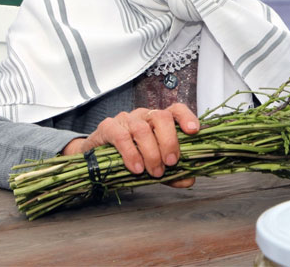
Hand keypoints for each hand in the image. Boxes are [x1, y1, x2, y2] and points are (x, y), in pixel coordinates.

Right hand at [61, 103, 198, 186]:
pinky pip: (121, 136)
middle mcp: (143, 115)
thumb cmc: (129, 159)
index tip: (194, 131)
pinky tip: (136, 169)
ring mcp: (125, 119)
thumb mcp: (154, 166)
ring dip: (151, 153)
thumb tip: (190, 179)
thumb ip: (173, 173)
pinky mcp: (107, 127)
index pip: (175, 110)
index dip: (186, 117)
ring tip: (154, 172)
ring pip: (142, 129)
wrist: (95, 160)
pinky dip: (131, 154)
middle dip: (169, 141)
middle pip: (161, 117)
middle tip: (171, 163)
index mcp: (158, 121)